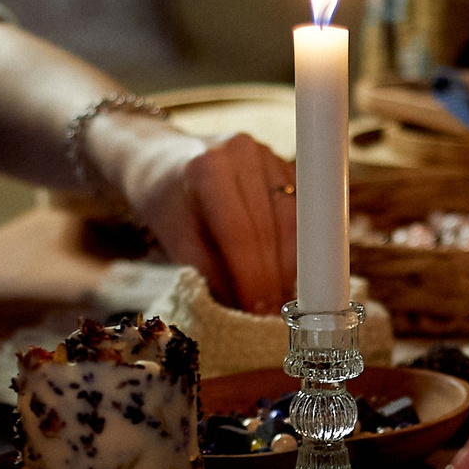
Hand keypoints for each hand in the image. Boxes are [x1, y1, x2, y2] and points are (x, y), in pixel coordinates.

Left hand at [123, 128, 295, 314]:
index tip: (258, 310)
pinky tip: (285, 274)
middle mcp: (245, 154)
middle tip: (273, 314)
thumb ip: (205, 271)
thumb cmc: (166, 200)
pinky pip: (301, 215)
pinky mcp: (287, 167)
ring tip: (280, 299)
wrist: (166, 160)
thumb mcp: (173, 237)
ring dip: (291, 266)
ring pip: (295, 222)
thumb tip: (241, 307)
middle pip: (273, 226)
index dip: (253, 275)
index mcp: (210, 167)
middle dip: (275, 277)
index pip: (240, 230)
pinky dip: (295, 248)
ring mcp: (270, 157)